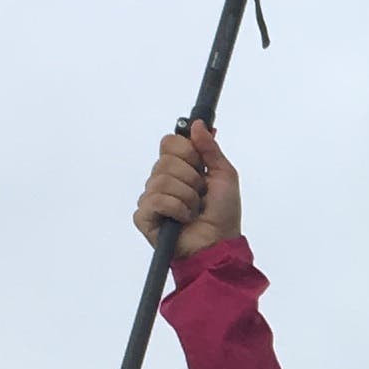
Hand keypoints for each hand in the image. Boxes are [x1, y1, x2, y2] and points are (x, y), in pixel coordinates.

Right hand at [135, 120, 240, 257]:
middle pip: (166, 160)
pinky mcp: (144, 216)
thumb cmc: (222, 214)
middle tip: (200, 194)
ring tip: (193, 210)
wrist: (219, 244)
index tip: (200, 167)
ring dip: (187, 196)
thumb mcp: (224, 175)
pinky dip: (176, 209)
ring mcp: (151, 198)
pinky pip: (155, 200)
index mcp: (177, 168)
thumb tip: (197, 124)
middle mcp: (161, 179)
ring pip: (162, 179)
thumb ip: (210, 149)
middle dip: (191, 178)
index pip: (169, 142)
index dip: (187, 152)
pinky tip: (183, 219)